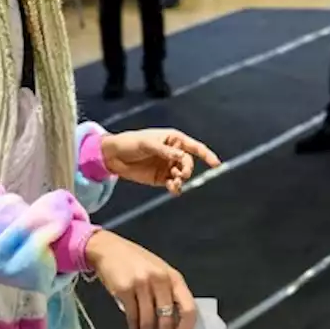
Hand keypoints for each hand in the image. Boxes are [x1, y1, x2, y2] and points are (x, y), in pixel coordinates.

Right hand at [85, 230, 196, 328]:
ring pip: (148, 321)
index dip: (186, 328)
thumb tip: (170, 326)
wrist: (108, 249)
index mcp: (174, 277)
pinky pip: (132, 317)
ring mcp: (142, 284)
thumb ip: (167, 294)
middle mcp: (161, 280)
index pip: (188, 306)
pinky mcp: (125, 290)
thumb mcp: (158, 273)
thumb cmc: (136, 263)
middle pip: (167, 319)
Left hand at [101, 129, 220, 193]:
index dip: (207, 155)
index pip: (194, 147)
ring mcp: (168, 166)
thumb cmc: (131, 143)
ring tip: (175, 182)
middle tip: (181, 174)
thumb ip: (165, 151)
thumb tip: (181, 158)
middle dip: (188, 169)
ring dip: (181, 179)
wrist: (113, 156)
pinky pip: (174, 184)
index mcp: (174, 139)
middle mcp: (174, 153)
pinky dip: (175, 187)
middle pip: (189, 163)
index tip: (216, 165)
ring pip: (182, 174)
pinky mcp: (161, 178)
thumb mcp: (147, 144)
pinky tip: (173, 189)